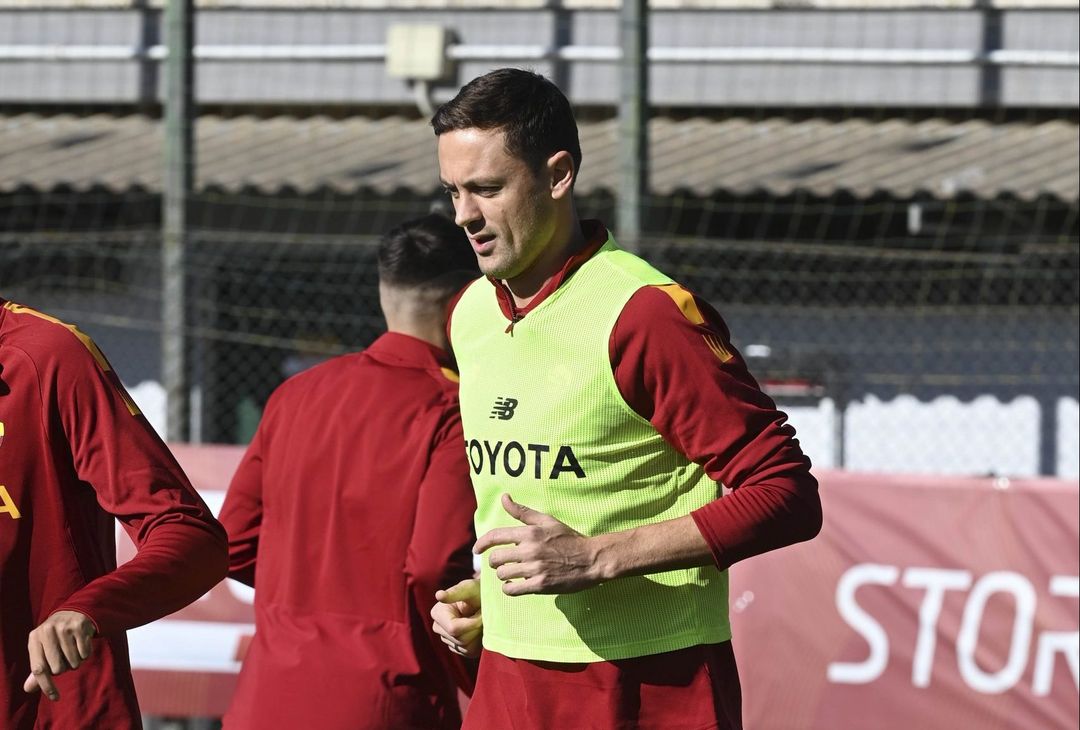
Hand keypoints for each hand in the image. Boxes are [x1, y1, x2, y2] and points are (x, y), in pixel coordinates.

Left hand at [24, 610, 95, 700]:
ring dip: (75, 662)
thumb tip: (28, 689)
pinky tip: (81, 644)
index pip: (39, 668)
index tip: (55, 697)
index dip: (46, 685)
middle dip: (63, 668)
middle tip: (64, 658)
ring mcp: (64, 628)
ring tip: (73, 651)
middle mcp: (47, 631)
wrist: (72, 612)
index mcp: (34, 637)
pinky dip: (85, 654)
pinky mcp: (80, 626)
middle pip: (58, 668)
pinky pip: (85, 654)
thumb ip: (38, 668)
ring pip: (73, 662)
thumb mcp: (43, 649)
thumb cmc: (54, 637)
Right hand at [431, 578, 482, 658]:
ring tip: (482, 621)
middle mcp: (439, 628)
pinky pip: (470, 652)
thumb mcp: (469, 588)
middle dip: (477, 629)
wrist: (484, 599)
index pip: (454, 629)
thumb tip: (439, 595)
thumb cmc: (476, 591)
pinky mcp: (457, 648)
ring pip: (466, 648)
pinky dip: (479, 643)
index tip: (483, 613)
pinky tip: (480, 630)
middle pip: (460, 640)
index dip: (473, 623)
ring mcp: (447, 639)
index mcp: (438, 613)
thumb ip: (456, 592)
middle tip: (485, 616)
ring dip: (479, 636)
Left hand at [473, 493, 601, 595]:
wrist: (591, 559)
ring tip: (511, 573)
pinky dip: (509, 588)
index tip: (477, 549)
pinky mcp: (540, 585)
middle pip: (496, 558)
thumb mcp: (547, 521)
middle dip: (495, 561)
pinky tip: (514, 585)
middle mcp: (530, 550)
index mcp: (530, 532)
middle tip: (501, 563)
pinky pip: (512, 590)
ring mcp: (535, 569)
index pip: (495, 536)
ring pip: (503, 574)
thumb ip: (522, 511)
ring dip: (503, 575)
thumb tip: (504, 497)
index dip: (481, 543)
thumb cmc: (569, 538)